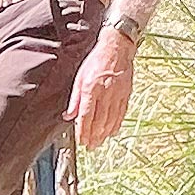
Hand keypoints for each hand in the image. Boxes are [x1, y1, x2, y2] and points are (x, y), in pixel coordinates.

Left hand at [69, 29, 139, 149]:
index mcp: (91, 88)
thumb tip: (69, 115)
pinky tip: (111, 132)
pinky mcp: (126, 94)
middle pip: (98, 121)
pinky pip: (121, 113)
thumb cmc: (96, 60)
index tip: (81, 140)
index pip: (85, 115)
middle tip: (89, 146)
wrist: (117, 47)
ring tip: (99, 143)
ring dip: (104, 134)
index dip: (83, 130)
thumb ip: (75, 98)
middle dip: (93, 136)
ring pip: (110, 119)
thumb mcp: (80, 77)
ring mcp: (117, 94)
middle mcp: (105, 93)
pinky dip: (116, 125)